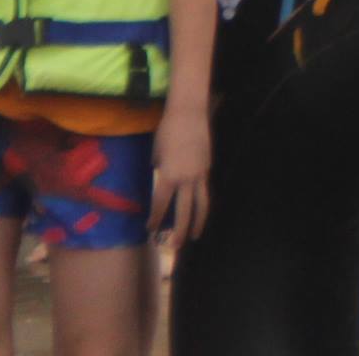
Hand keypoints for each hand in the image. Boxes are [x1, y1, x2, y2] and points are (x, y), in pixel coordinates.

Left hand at [150, 106, 211, 242]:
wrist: (189, 113)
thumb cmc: (167, 130)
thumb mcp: (156, 153)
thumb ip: (160, 169)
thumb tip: (161, 176)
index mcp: (169, 175)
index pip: (161, 204)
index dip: (155, 219)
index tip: (150, 230)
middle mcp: (187, 178)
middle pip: (185, 211)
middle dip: (180, 230)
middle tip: (175, 246)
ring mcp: (200, 173)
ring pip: (202, 203)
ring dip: (198, 221)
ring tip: (195, 236)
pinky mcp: (208, 166)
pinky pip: (205, 189)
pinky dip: (202, 202)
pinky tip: (199, 209)